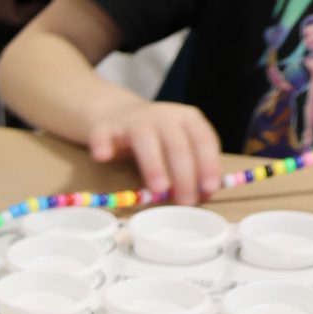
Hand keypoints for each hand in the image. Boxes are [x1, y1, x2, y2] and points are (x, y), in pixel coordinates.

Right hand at [86, 97, 223, 204]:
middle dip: (184, 175)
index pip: (203, 140)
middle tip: (185, 201)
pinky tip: (103, 157)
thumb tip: (202, 195)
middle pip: (177, 145)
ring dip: (154, 165)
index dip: (208, 164)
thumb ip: (191, 166)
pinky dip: (103, 145)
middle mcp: (163, 116)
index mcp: (187, 118)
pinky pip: (103, 135)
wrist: (115, 112)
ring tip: (159, 188)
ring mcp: (133, 120)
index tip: (209, 188)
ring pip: (145, 140)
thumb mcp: (178, 145)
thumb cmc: (154, 137)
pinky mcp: (105, 126)